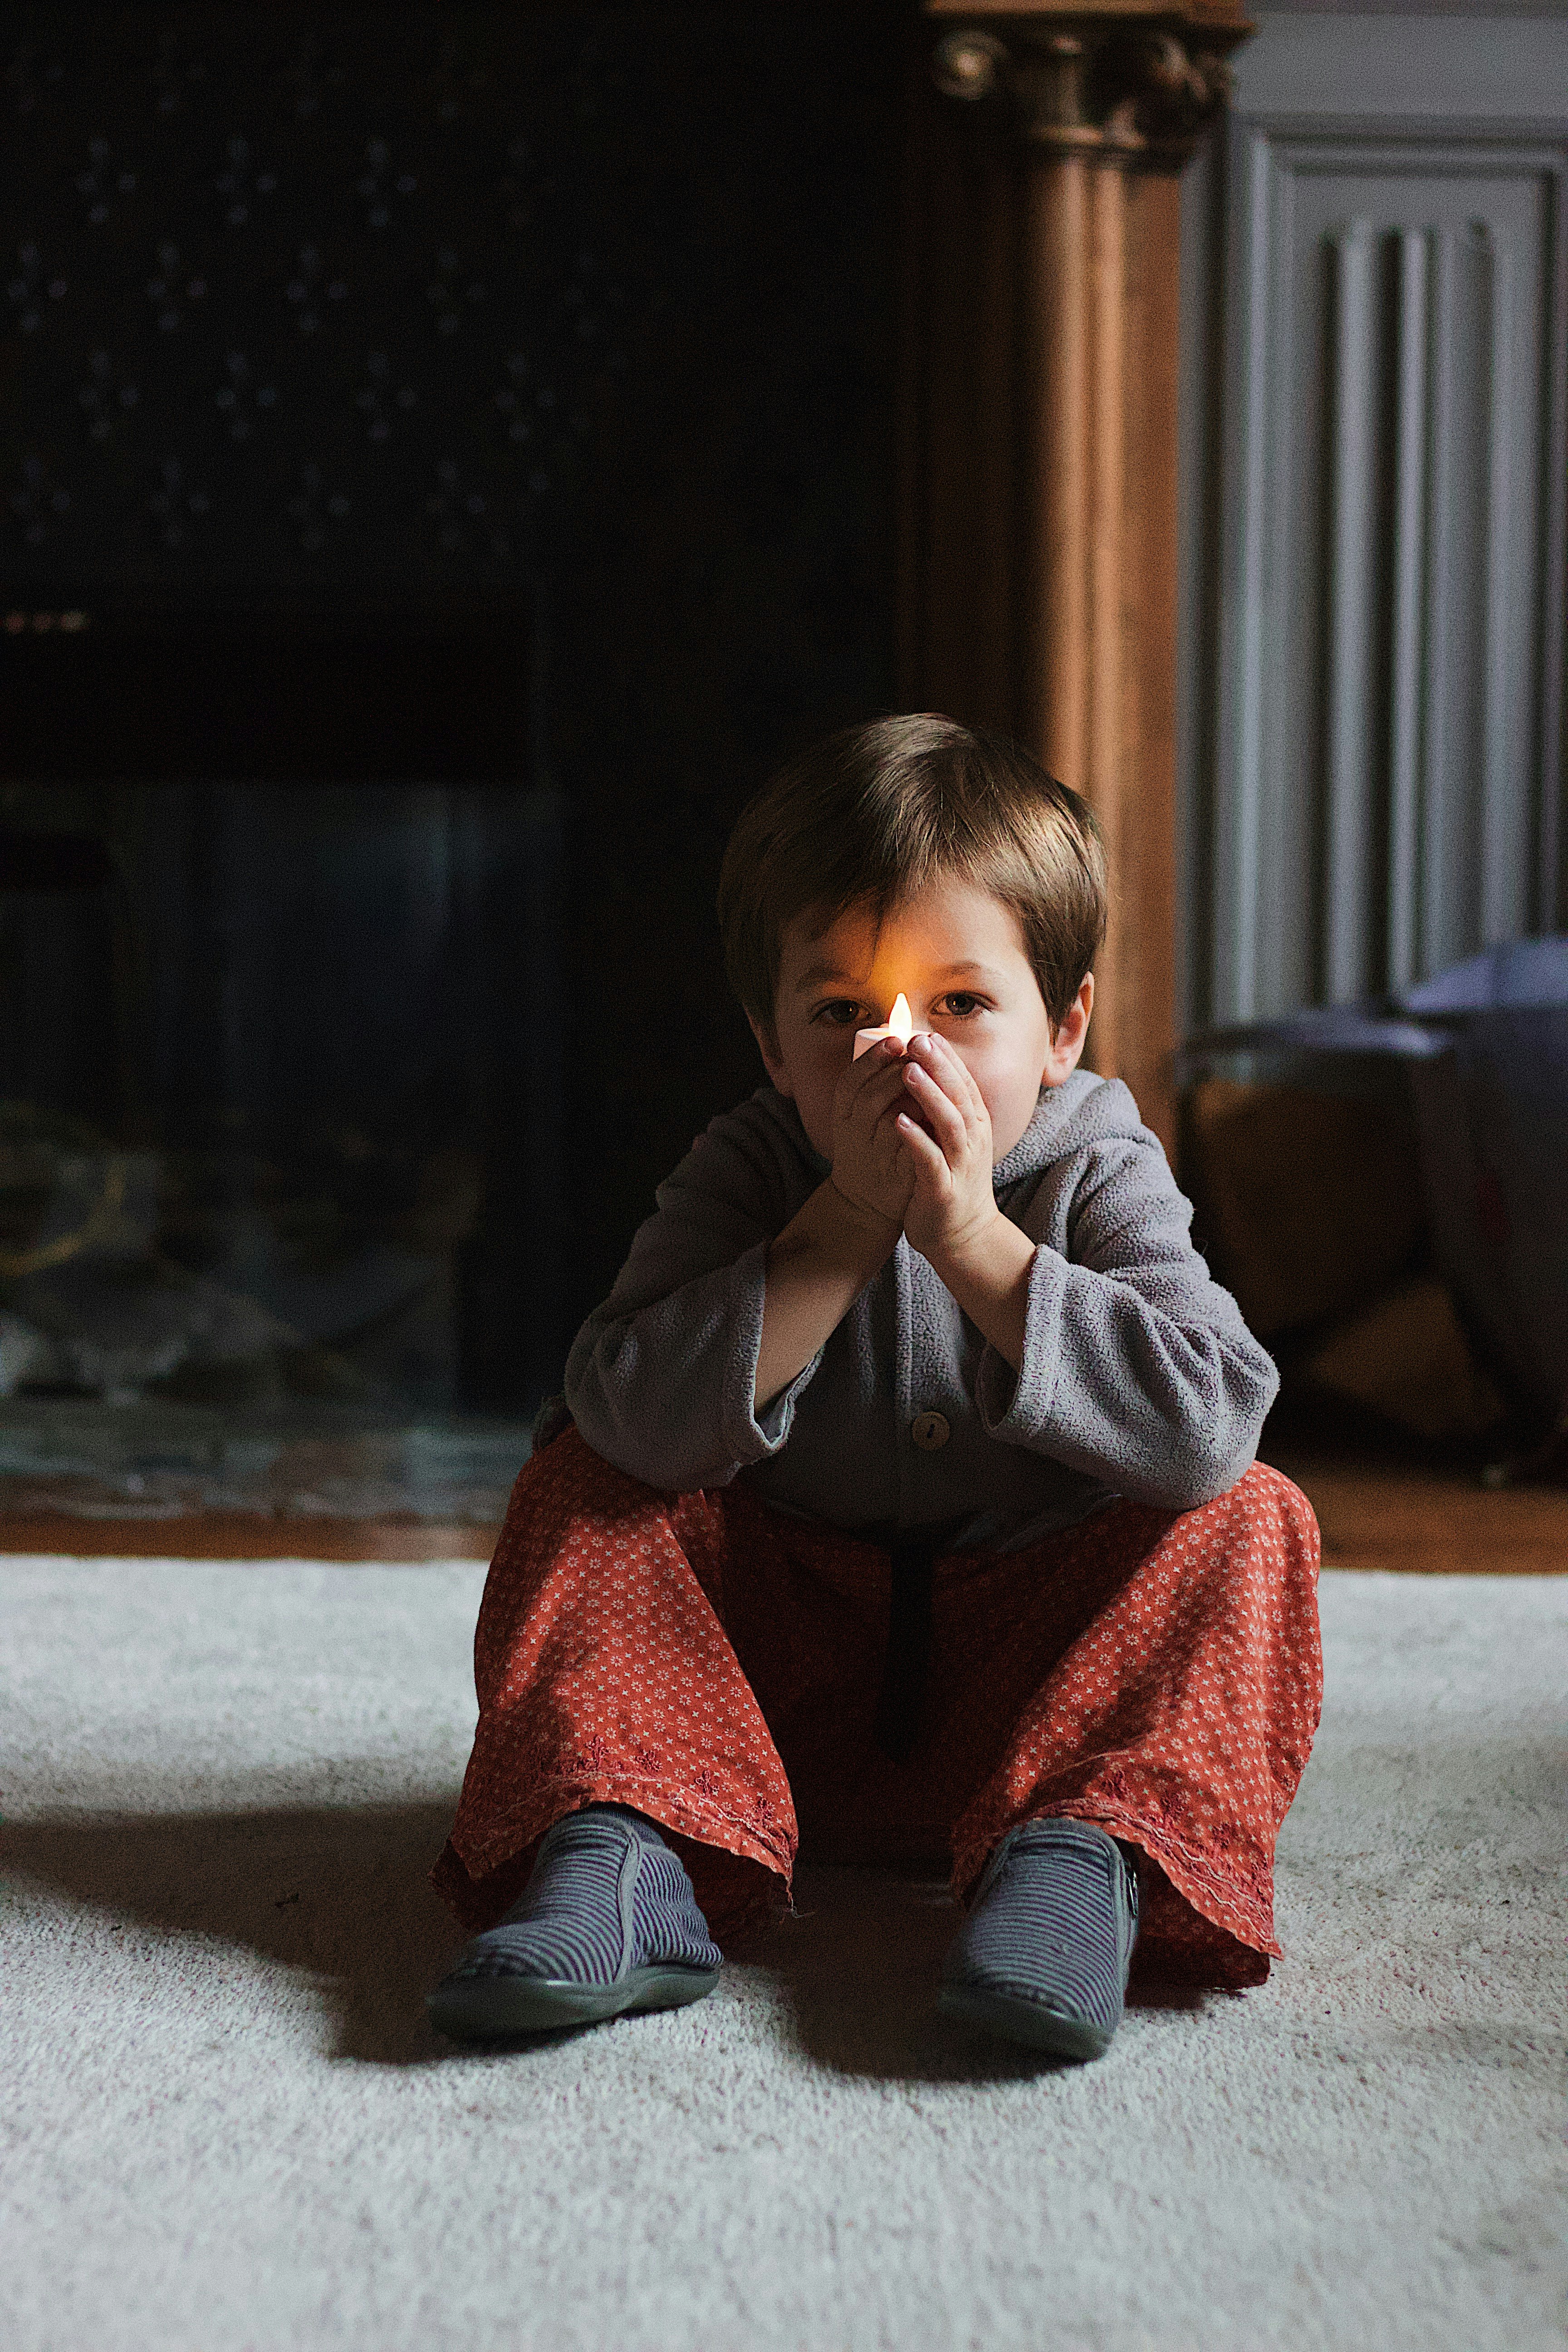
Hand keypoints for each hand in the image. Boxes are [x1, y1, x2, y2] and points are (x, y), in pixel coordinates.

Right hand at [827, 1034, 917, 1232]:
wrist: (868, 1203)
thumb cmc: (871, 1148)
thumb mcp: (863, 1116)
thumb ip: (879, 1085)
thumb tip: (905, 1043)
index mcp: (844, 1115)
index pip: (851, 1080)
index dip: (872, 1059)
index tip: (896, 1040)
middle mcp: (853, 1134)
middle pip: (869, 1095)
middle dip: (895, 1071)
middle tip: (918, 1051)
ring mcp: (873, 1156)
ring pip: (890, 1120)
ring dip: (911, 1097)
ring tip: (929, 1077)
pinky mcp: (896, 1175)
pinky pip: (909, 1150)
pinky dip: (922, 1131)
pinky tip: (935, 1114)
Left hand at [895, 1032, 1001, 1270]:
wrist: (962, 1234)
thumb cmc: (951, 1180)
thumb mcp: (956, 1141)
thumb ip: (948, 1109)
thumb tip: (929, 1071)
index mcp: (974, 1126)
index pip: (964, 1083)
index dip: (946, 1058)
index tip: (925, 1034)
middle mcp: (973, 1140)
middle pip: (959, 1095)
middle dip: (939, 1066)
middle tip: (917, 1040)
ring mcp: (960, 1164)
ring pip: (949, 1122)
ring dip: (929, 1095)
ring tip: (907, 1072)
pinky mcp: (943, 1188)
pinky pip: (930, 1159)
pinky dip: (916, 1139)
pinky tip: (898, 1121)